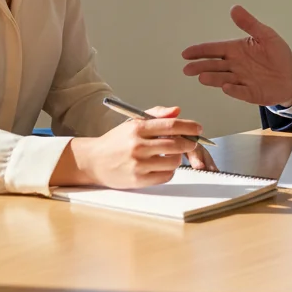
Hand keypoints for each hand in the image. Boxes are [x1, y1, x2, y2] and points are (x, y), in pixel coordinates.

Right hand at [51, 106, 203, 188]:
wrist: (94, 161)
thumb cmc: (116, 141)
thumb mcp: (133, 122)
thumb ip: (156, 114)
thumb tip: (177, 111)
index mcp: (137, 128)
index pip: (171, 125)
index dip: (189, 126)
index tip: (198, 128)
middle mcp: (138, 145)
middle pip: (175, 144)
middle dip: (188, 143)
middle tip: (190, 142)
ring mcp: (138, 164)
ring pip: (173, 161)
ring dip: (178, 158)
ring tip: (171, 154)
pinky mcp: (138, 180)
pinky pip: (165, 176)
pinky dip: (169, 171)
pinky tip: (163, 165)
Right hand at [181, 5, 291, 106]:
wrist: (291, 76)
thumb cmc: (277, 54)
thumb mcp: (266, 35)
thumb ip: (250, 24)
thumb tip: (234, 8)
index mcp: (236, 50)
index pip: (215, 49)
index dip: (200, 51)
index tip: (186, 53)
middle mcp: (235, 66)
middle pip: (214, 65)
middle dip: (200, 66)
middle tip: (187, 69)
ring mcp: (242, 80)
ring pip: (223, 79)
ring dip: (213, 78)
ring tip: (202, 77)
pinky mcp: (251, 93)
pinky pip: (241, 92)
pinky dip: (233, 90)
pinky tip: (226, 87)